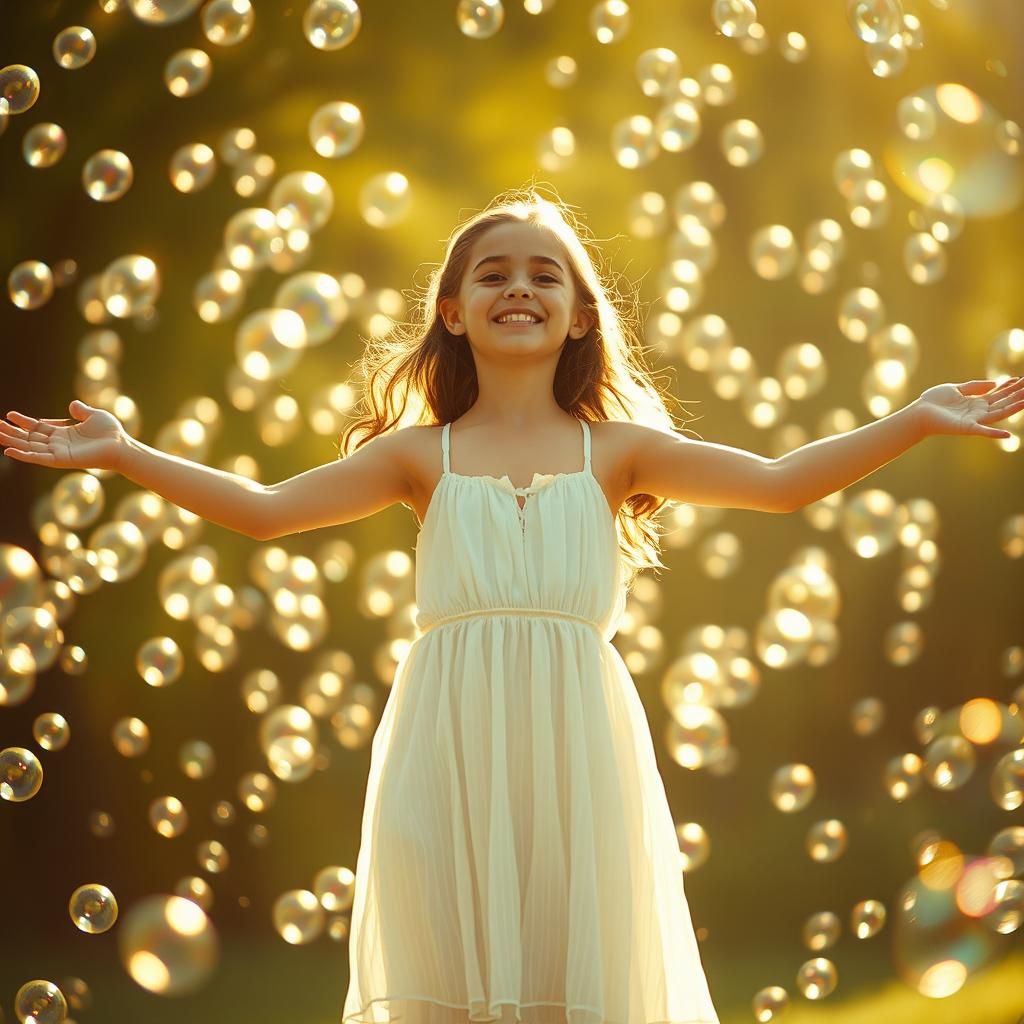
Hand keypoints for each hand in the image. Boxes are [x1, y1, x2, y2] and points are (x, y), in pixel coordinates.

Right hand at [0, 400, 126, 470]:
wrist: (121, 445)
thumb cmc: (111, 432)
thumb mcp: (94, 415)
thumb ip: (81, 410)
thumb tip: (73, 404)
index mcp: (63, 433)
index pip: (38, 428)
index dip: (23, 422)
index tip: (9, 415)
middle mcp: (58, 444)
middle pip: (29, 438)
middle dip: (12, 432)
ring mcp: (58, 452)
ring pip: (30, 447)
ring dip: (13, 442)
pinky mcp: (61, 460)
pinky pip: (38, 458)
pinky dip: (24, 455)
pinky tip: (9, 451)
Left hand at [914, 376, 1023, 438]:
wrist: (918, 413)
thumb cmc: (933, 401)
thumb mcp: (956, 388)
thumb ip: (974, 386)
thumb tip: (995, 383)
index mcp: (976, 402)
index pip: (998, 394)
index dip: (1011, 387)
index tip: (1022, 379)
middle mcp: (978, 412)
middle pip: (1003, 402)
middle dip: (1018, 394)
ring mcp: (974, 420)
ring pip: (999, 414)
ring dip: (1014, 408)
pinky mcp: (966, 428)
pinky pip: (983, 431)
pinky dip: (995, 434)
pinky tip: (1008, 435)